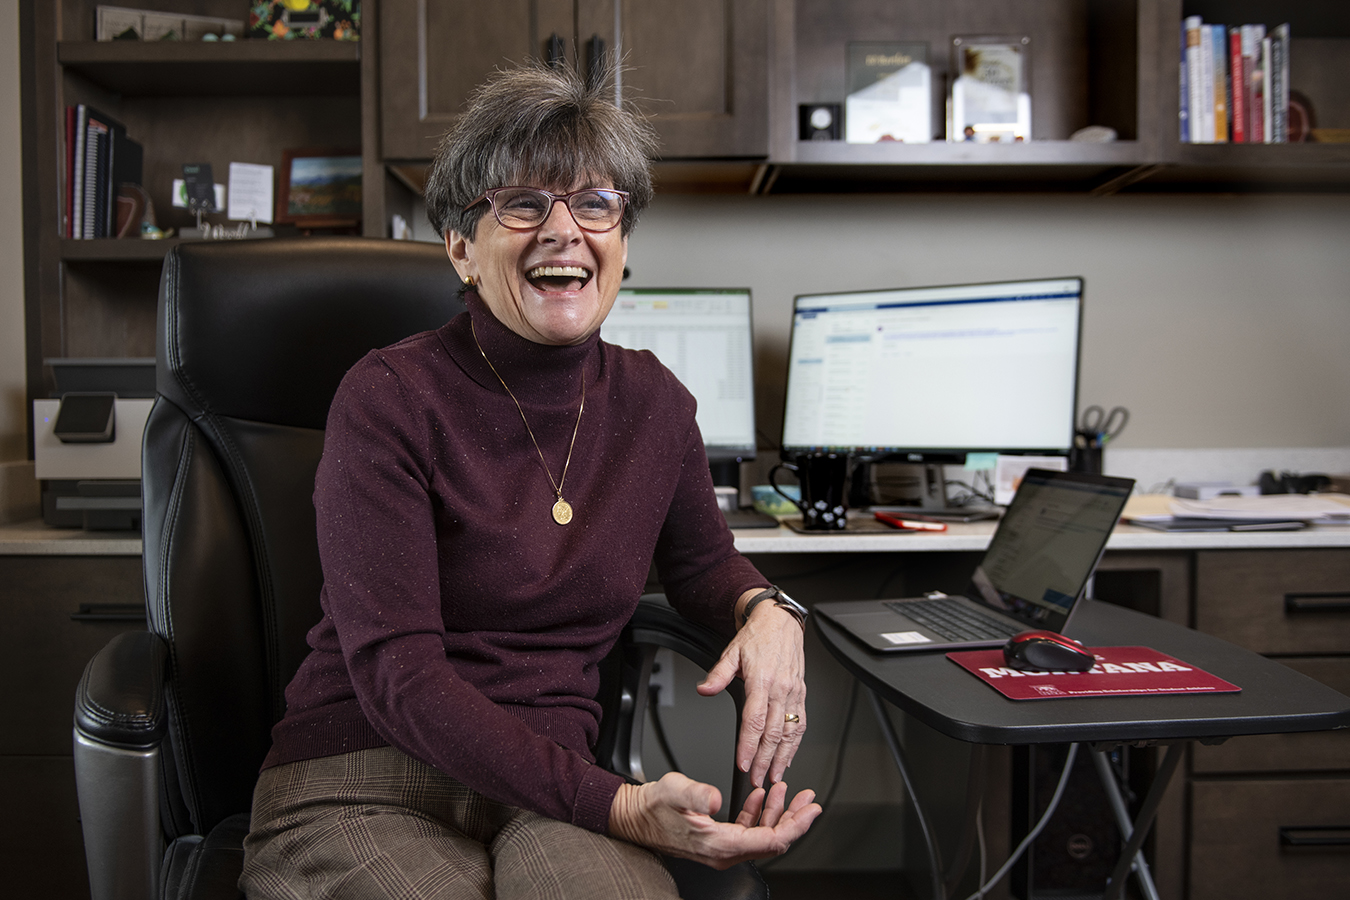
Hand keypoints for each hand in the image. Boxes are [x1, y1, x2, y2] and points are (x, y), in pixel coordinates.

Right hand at [608, 772, 820, 868]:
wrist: (634, 816)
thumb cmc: (652, 807)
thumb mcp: (675, 792)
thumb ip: (697, 794)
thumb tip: (715, 798)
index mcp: (721, 844)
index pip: (771, 840)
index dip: (796, 825)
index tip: (812, 809)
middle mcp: (725, 852)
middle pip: (772, 840)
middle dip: (794, 818)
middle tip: (809, 799)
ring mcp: (722, 847)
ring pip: (762, 834)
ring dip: (777, 812)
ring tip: (786, 790)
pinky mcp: (717, 839)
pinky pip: (747, 830)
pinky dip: (758, 812)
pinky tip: (760, 795)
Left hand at [697, 592, 806, 786]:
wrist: (780, 622)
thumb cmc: (758, 637)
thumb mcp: (731, 652)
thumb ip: (717, 675)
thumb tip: (704, 690)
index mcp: (762, 680)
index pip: (754, 720)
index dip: (748, 745)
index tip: (743, 764)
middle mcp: (780, 688)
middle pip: (773, 733)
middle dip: (764, 760)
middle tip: (756, 780)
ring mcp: (793, 692)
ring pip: (790, 732)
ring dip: (782, 757)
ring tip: (773, 776)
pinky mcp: (801, 694)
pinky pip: (800, 723)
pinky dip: (795, 744)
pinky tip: (788, 757)